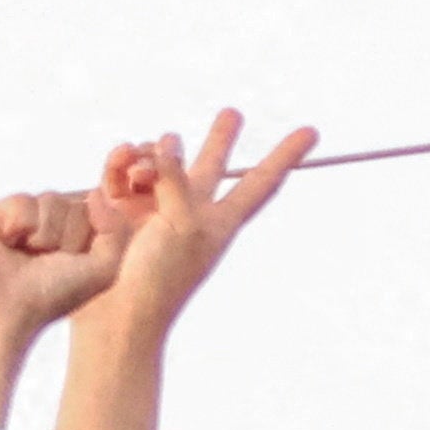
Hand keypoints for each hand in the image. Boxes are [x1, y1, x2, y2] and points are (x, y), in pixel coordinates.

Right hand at [0, 184, 109, 387]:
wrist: (8, 309)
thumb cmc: (53, 296)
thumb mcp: (103, 269)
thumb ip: (115, 230)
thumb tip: (96, 193)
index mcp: (77, 235)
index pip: (96, 211)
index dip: (87, 238)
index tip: (72, 263)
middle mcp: (53, 223)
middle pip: (75, 204)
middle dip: (66, 237)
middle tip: (47, 261)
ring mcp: (27, 216)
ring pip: (51, 199)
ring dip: (44, 234)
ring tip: (28, 255)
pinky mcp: (0, 212)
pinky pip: (24, 200)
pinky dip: (20, 225)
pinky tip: (9, 243)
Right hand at [79, 109, 313, 349]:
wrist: (116, 316)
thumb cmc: (160, 279)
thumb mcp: (182, 224)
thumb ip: (178, 177)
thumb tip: (169, 140)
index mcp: (221, 221)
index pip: (261, 181)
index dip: (285, 155)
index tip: (312, 131)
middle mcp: (191, 210)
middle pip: (212, 165)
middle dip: (220, 138)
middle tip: (233, 113)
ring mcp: (155, 208)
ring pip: (157, 159)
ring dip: (146, 156)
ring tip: (136, 176)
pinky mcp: (121, 209)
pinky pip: (123, 171)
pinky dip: (120, 166)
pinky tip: (118, 176)